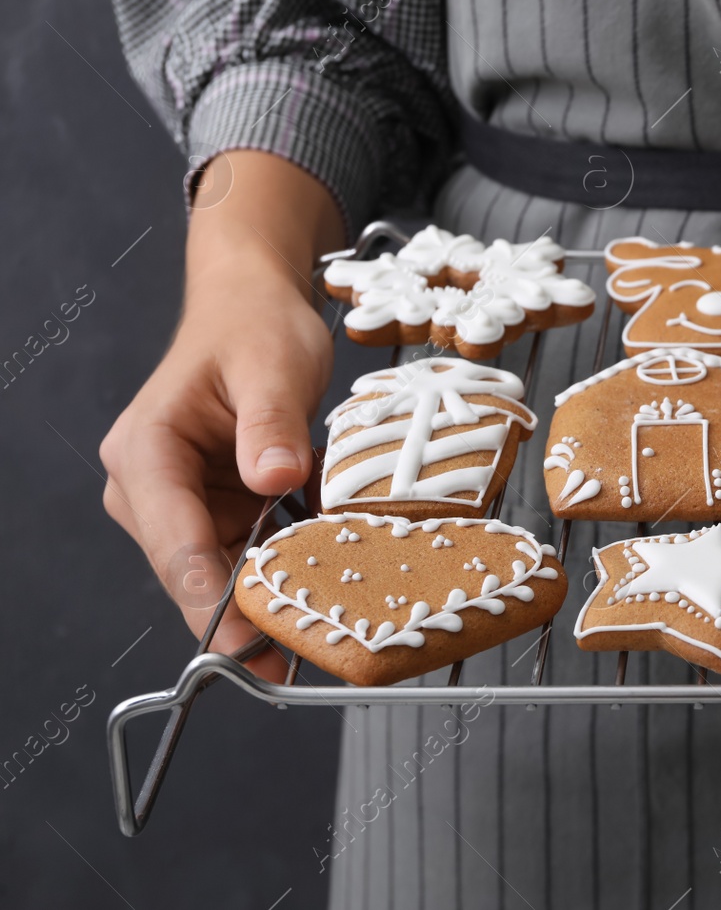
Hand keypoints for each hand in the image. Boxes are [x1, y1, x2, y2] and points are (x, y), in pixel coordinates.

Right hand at [99, 151, 342, 677]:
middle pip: (193, 571)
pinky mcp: (217, 510)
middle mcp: (150, 489)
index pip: (173, 542)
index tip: (248, 645)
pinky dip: (285, 570)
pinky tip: (330, 594)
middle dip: (243, 615)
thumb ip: (272, 424)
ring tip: (325, 636)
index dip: (210, 600)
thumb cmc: (253, 327)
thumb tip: (274, 478)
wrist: (254, 306)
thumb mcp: (272, 366)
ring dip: (269, 599)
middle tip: (300, 658)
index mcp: (145, 455)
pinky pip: (249, 554)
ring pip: (223, 573)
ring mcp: (182, 504)